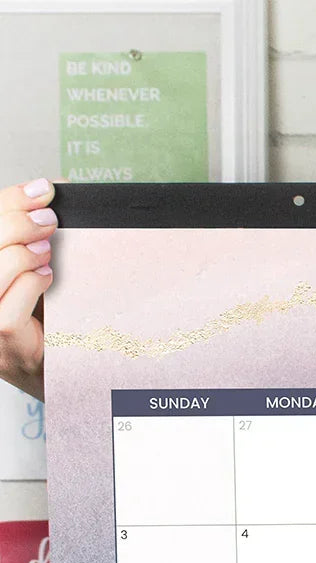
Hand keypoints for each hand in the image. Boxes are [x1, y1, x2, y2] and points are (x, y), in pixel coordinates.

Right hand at [0, 178, 55, 401]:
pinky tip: (48, 277)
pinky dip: (32, 283)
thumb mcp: (30, 265)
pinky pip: (9, 304)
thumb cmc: (38, 312)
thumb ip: (32, 234)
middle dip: (19, 222)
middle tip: (51, 218)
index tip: (43, 188)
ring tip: (49, 249)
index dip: (10, 200)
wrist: (49, 365)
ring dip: (25, 252)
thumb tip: (52, 190)